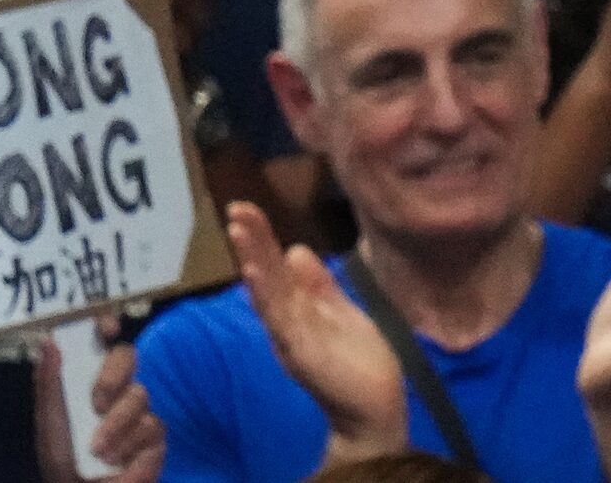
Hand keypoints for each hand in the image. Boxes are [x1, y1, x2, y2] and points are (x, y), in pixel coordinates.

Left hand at [37, 320, 164, 482]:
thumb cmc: (62, 457)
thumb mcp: (49, 421)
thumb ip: (49, 383)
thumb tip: (46, 342)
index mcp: (93, 380)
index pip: (106, 342)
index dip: (108, 326)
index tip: (106, 328)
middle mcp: (119, 389)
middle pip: (127, 357)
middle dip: (112, 378)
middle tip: (97, 403)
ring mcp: (140, 410)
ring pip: (139, 396)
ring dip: (115, 427)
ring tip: (98, 451)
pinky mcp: (156, 436)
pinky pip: (150, 428)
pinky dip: (128, 446)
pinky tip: (117, 461)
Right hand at [226, 202, 407, 458]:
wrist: (373, 401)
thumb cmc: (356, 357)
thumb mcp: (336, 310)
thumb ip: (316, 284)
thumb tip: (294, 250)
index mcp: (294, 309)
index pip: (273, 268)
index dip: (260, 239)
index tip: (245, 209)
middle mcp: (285, 322)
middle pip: (264, 277)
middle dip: (252, 243)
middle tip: (236, 210)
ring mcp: (290, 337)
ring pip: (267, 294)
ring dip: (254, 261)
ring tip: (241, 231)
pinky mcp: (301, 352)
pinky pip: (281, 321)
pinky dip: (267, 297)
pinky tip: (256, 274)